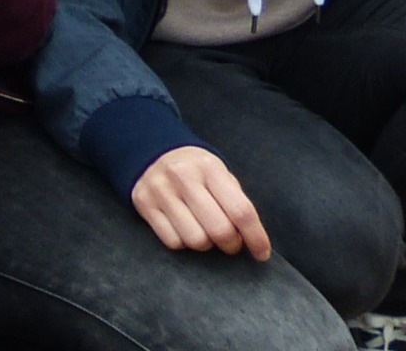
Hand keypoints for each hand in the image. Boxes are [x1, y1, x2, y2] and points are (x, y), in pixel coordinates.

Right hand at [130, 146, 271, 259]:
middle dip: (231, 245)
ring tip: (206, 233)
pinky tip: (184, 229)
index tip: (261, 254)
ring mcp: (161, 190)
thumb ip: (235, 202)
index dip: (256, 237)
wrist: (153, 151)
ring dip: (206, 245)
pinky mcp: (144, 203)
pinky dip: (183, 242)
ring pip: (195, 240)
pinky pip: (172, 242)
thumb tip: (253, 240)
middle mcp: (183, 176)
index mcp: (210, 168)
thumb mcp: (219, 175)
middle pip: (219, 230)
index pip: (241, 211)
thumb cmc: (197, 171)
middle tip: (231, 243)